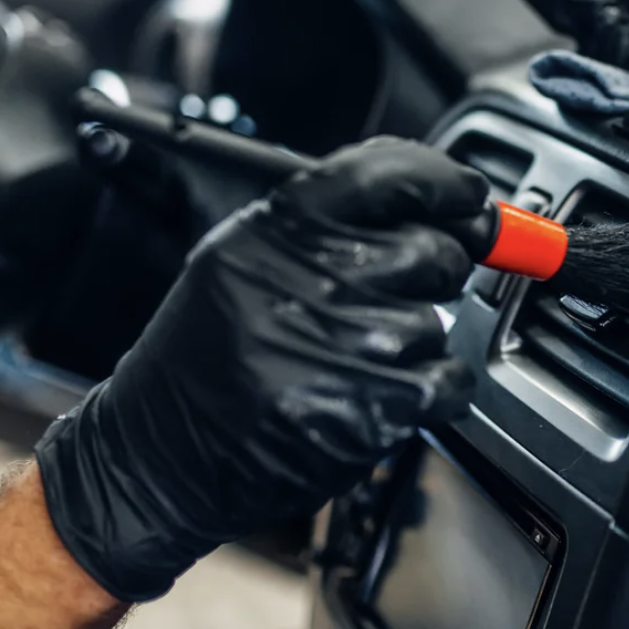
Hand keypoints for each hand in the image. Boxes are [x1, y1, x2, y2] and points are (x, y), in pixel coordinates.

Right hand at [35, 137, 489, 602]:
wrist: (160, 455)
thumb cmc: (205, 358)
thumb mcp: (243, 262)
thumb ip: (331, 226)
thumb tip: (440, 207)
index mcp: (275, 229)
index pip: (386, 173)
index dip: (443, 180)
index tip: (468, 194)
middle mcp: (311, 278)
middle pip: (433, 249)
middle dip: (429, 274)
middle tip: (385, 299)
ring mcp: (345, 344)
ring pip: (440, 320)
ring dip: (414, 342)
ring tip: (350, 361)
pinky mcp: (371, 407)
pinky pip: (450, 380)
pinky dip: (432, 391)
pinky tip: (377, 395)